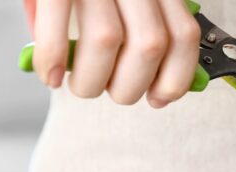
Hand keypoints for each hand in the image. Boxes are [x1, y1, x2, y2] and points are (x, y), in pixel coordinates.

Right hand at [31, 0, 199, 107]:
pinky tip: (52, 75)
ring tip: (81, 85)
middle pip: (149, 45)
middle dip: (130, 87)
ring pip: (108, 39)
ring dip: (92, 80)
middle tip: (114, 92)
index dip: (175, 77)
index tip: (159, 98)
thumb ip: (142, 37)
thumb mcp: (128, 2)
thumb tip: (157, 92)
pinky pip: (57, 19)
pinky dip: (54, 56)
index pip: (183, 36)